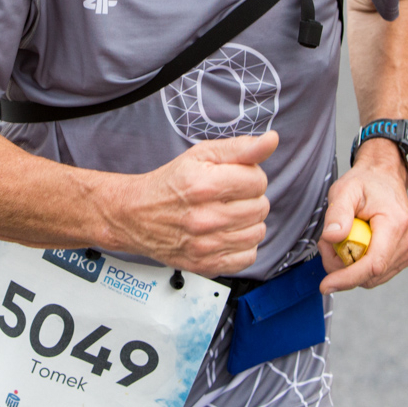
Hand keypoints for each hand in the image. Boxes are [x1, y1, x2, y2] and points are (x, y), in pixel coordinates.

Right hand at [109, 132, 276, 277]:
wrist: (136, 215)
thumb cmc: (170, 184)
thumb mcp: (201, 155)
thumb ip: (240, 148)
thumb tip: (271, 141)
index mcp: (205, 185)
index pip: (258, 180)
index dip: (249, 175)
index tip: (233, 178)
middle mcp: (205, 218)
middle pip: (261, 207)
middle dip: (248, 198)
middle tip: (227, 196)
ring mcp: (206, 245)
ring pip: (258, 232)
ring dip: (247, 222)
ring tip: (227, 214)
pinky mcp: (206, 265)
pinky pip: (248, 257)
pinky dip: (242, 246)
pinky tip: (226, 234)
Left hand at [316, 137, 407, 291]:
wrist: (385, 178)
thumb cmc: (366, 183)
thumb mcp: (345, 190)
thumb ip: (337, 213)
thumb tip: (332, 238)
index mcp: (395, 225)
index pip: (373, 264)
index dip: (348, 278)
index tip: (326, 285)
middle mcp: (406, 241)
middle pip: (369, 274)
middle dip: (341, 267)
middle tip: (326, 243)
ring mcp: (407, 251)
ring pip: (371, 277)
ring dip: (349, 267)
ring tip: (339, 240)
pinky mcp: (403, 256)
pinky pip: (376, 273)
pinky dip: (359, 266)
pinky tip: (352, 246)